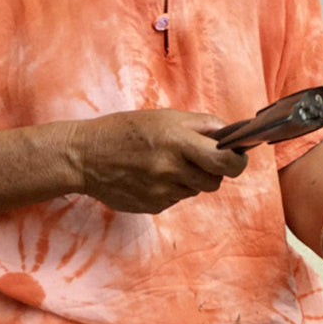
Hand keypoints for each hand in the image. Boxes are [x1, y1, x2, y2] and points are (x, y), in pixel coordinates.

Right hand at [68, 110, 246, 213]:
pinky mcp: (153, 207)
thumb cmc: (125, 131)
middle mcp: (171, 169)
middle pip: (215, 181)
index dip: (237, 161)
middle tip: (200, 158)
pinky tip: (153, 176)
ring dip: (191, 179)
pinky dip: (172, 189)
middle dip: (214, 171)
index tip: (237, 156)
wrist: (84, 156)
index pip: (225, 161)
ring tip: (168, 164)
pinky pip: (177, 199)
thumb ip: (202, 125)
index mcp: (178, 141)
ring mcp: (162, 191)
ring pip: (196, 191)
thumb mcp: (165, 117)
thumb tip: (232, 133)